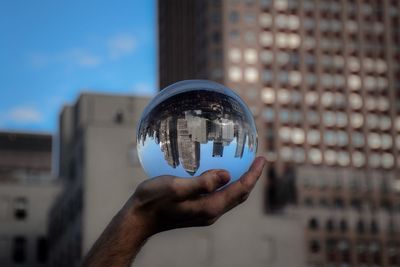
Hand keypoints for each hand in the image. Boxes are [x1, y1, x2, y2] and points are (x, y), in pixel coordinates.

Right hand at [125, 156, 265, 235]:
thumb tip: (227, 174)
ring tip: (244, 163)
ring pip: (229, 196)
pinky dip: (225, 183)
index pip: (240, 190)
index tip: (263, 158)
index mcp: (210, 207)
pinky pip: (218, 195)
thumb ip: (202, 182)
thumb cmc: (154, 200)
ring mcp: (204, 212)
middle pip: (239, 194)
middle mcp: (211, 212)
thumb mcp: (176, 188)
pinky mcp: (196, 209)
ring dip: (240, 181)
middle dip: (251, 178)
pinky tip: (218, 171)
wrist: (139, 218)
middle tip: (258, 159)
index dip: (254, 174)